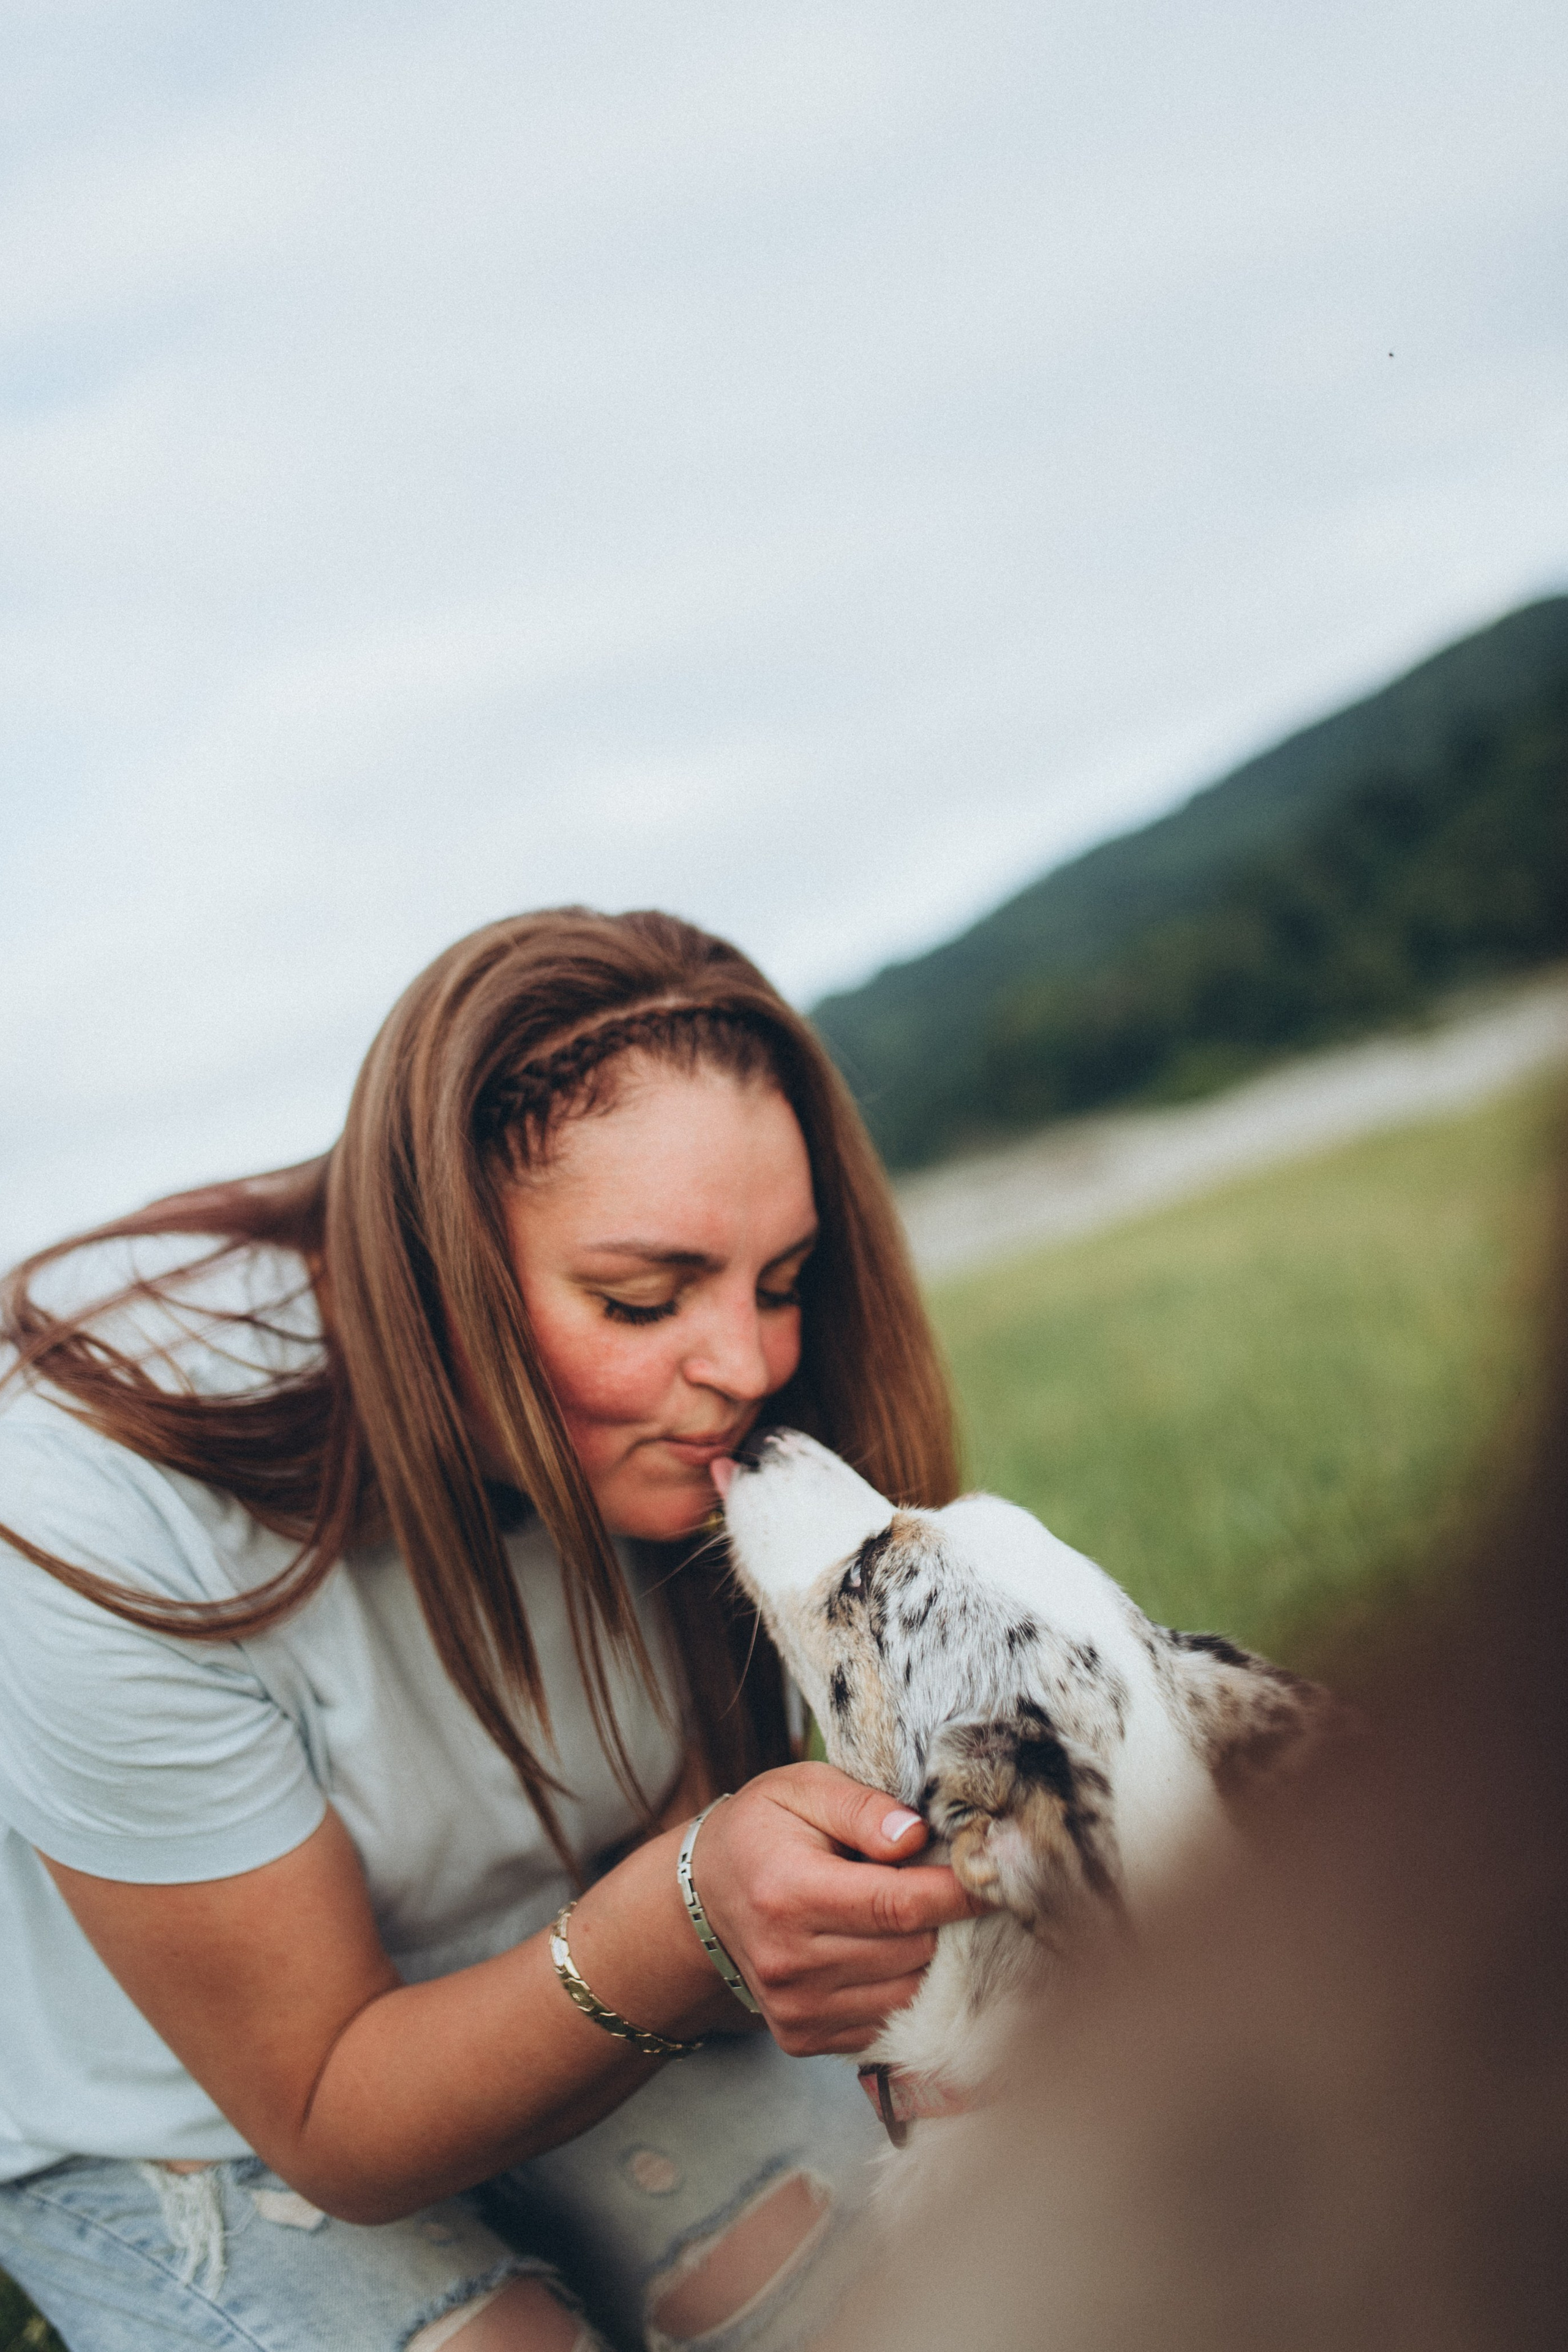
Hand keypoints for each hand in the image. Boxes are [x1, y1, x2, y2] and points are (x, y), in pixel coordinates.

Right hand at [689, 1762, 986, 2054]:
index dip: (957, 1893)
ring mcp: (794, 2009)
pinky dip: (902, 1989)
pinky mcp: (801, 2037)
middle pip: (911, 1952)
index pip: (898, 1905)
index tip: (994, 1873)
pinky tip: (889, 1951)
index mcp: (790, 1893)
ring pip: (907, 1994)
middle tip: (945, 1882)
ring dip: (927, 1957)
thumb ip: (862, 1807)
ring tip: (914, 1915)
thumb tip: (916, 1837)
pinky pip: (884, 2023)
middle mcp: (790, 1962)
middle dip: (942, 1917)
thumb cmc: (765, 1830)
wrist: (706, 1894)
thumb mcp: (803, 1788)